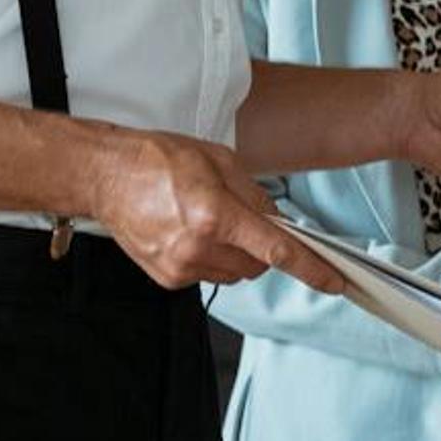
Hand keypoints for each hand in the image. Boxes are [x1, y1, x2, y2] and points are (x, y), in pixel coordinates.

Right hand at [86, 129, 341, 291]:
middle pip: (257, 265)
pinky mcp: (168, 278)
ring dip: (238, 254)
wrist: (106, 177)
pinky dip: (213, 259)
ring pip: (235, 274)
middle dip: (263, 247)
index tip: (333, 280)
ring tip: (211, 221)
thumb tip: (280, 224)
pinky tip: (191, 233)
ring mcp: (180, 268)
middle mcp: (197, 248)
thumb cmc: (159, 160)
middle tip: (246, 219)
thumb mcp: (219, 161)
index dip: (310, 268)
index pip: (275, 250)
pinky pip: (209, 275)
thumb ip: (255, 196)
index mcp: (214, 215)